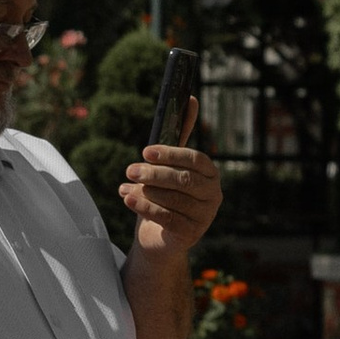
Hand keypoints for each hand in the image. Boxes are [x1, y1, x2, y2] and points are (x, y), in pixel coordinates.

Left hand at [119, 139, 223, 257]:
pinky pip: (167, 218)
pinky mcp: (191, 233)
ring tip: (126, 187)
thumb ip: (179, 136)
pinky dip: (145, 207)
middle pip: (184, 180)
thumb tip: (191, 101)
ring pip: (174, 199)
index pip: (196, 159)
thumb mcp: (170, 166)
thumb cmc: (165, 195)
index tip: (145, 152)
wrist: (159, 236)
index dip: (170, 154)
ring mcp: (205, 216)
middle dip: (154, 174)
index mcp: (210, 174)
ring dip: (146, 192)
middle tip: (130, 170)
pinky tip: (128, 199)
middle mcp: (213, 194)